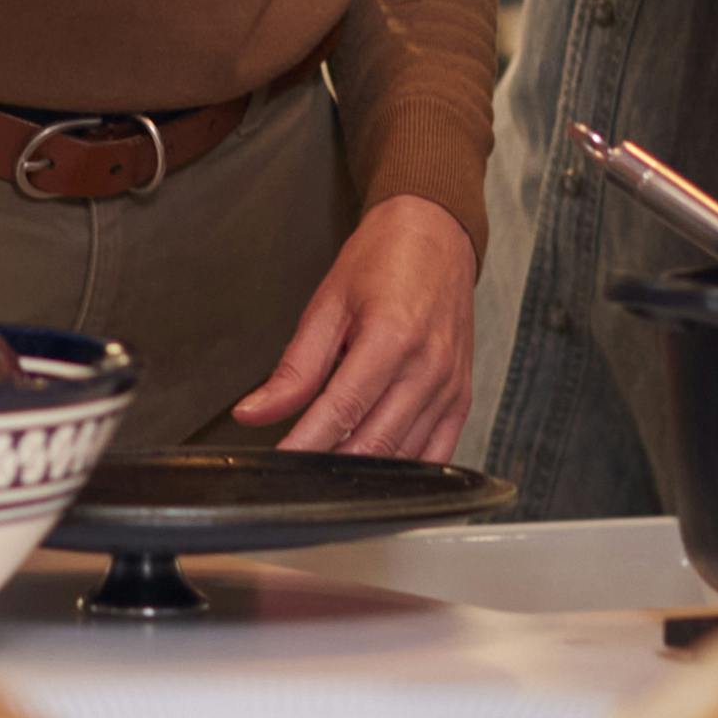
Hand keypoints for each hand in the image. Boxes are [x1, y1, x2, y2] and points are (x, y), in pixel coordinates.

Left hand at [230, 195, 475, 459]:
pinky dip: (406, 473)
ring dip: (366, 476)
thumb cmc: (382, 262)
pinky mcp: (463, 399)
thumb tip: (255, 411)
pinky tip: (377, 476)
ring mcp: (450, 388)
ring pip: (406, 456)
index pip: (340, 411)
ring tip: (326, 480)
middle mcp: (428, 369)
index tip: (277, 465)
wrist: (436, 236)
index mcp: (391, 339)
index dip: (305, 445)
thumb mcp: (327, 304)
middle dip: (331, 469)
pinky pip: (438, 455)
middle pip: (375, 442)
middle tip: (295, 479)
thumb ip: (294, 367)